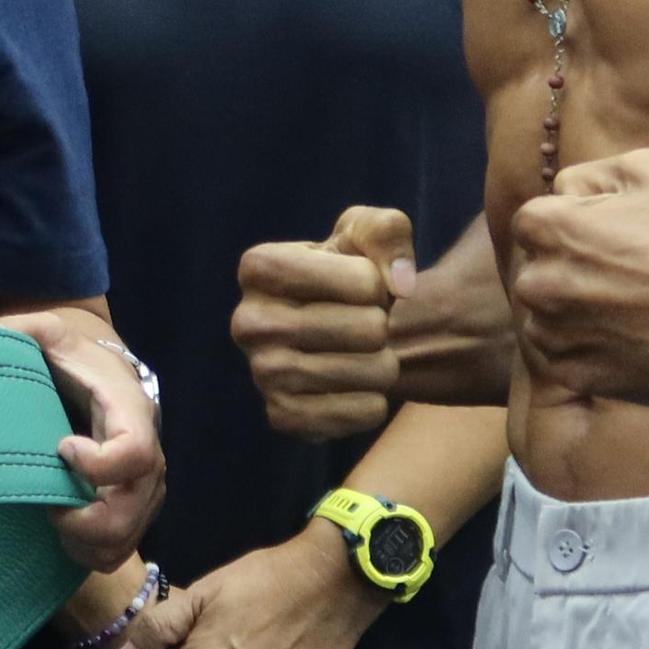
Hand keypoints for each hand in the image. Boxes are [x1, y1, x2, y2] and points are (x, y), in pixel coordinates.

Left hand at [0, 310, 162, 572]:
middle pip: (132, 511)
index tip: (60, 449)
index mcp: (131, 414)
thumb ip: (21, 331)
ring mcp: (145, 491)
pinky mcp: (134, 513)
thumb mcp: (48, 334)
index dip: (98, 465)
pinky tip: (63, 532)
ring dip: (83, 542)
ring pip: (125, 539)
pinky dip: (89, 553)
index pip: (136, 453)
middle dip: (84, 521)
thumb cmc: (71, 359)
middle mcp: (150, 458)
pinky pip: (119, 551)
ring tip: (51, 517)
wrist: (101, 378)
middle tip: (46, 505)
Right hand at [233, 205, 416, 440]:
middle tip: (361, 325)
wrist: (331, 332)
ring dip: (384, 365)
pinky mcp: (282, 416)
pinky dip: (375, 403)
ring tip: (362, 354)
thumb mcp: (365, 233)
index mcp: (259, 267)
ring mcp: (262, 373)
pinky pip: (364, 413)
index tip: (358, 284)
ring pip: (371, 372)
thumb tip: (401, 285)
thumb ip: (387, 232)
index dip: (378, 283)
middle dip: (382, 326)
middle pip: (369, 329)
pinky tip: (355, 388)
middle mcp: (248, 322)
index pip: (364, 281)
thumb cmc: (345, 274)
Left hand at [507, 151, 648, 403]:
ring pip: (545, 321)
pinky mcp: (577, 375)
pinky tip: (628, 341)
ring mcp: (557, 333)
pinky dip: (589, 355)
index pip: (533, 225)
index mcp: (549, 228)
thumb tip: (566, 190)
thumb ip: (592, 172)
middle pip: (537, 274)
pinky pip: (565, 361)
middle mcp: (539, 281)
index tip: (608, 241)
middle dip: (570, 274)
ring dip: (574, 316)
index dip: (572, 229)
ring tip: (628, 311)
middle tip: (623, 279)